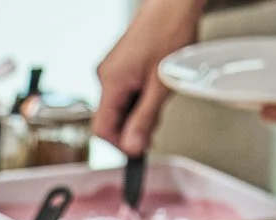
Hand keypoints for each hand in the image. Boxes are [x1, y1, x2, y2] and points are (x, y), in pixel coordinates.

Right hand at [93, 0, 205, 155]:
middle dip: (133, 127)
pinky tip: (156, 86)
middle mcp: (106, 76)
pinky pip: (125, 92)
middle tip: (157, 121)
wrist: (173, 4)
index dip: (120, 144)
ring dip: (138, 111)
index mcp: (111, 82)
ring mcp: (112, 69)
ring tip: (160, 97)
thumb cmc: (169, 31)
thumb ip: (145, 119)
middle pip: (110, 119)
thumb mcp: (161, 85)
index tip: (139, 149)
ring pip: (119, 106)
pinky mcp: (121, 65)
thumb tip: (133, 148)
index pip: (102, 129)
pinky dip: (140, 97)